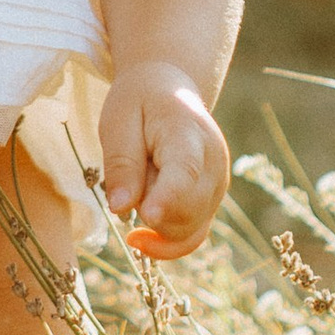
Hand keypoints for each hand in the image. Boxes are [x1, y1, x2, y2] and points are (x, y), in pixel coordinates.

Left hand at [100, 61, 229, 257]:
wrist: (169, 91)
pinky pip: (193, 237)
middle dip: (148, 207)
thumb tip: (121, 207)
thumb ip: (121, 163)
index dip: (168, 198)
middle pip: (186, 210)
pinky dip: (166, 243)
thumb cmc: (139, 103)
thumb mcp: (118, 120)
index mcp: (188, 133)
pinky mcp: (211, 203)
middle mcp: (213, 164)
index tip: (148, 216)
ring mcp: (217, 186)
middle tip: (132, 170)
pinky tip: (140, 238)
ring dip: (155, 220)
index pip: (185, 172)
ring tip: (141, 180)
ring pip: (187, 229)